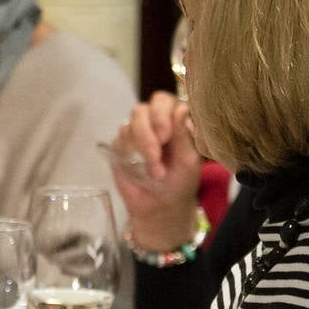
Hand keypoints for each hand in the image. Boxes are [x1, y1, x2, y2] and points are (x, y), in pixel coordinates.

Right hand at [111, 92, 201, 249]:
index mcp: (174, 121)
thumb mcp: (189, 160)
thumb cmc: (181, 183)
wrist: (159, 207)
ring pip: (130, 123)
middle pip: (144, 108)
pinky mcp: (120, 147)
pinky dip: (131, 154)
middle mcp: (153, 123)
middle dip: (150, 128)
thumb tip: (180, 108)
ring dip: (143, 146)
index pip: (165, 101)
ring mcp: (135, 134)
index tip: (167, 136)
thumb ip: (184, 135)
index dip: (163, 114)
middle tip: (159, 147)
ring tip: (155, 170)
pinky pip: (119, 140)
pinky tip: (141, 171)